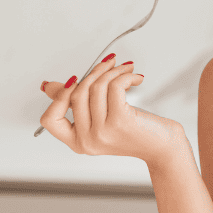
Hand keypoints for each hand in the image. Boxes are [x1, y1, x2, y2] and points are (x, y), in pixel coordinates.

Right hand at [38, 56, 183, 166]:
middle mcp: (87, 140)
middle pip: (76, 94)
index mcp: (78, 142)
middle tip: (110, 64)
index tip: (73, 79)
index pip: (49, 120)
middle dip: (94, 73)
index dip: (57, 96)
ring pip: (95, 87)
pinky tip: (134, 77)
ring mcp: (102, 132)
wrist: (162, 148)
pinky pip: (114, 86)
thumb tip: (49, 86)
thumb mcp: (101, 121)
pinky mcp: (120, 120)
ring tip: (124, 68)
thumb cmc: (136, 133)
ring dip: (112, 71)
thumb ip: (77, 106)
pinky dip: (124, 75)